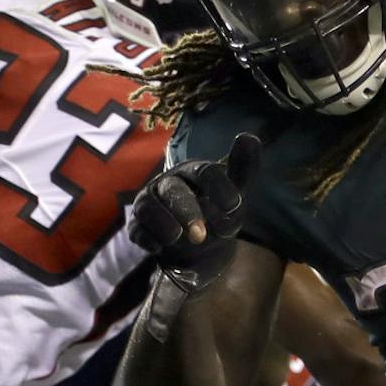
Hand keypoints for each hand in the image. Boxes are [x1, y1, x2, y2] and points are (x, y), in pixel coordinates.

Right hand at [127, 133, 261, 283]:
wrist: (202, 244)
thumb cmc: (219, 210)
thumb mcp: (237, 193)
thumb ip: (244, 168)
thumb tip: (249, 137)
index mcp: (195, 172)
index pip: (204, 172)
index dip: (218, 187)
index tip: (233, 205)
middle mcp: (170, 183)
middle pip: (173, 190)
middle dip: (186, 211)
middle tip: (200, 235)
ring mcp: (152, 202)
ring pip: (147, 206)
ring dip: (161, 222)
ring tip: (176, 239)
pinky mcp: (139, 224)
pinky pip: (136, 228)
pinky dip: (147, 237)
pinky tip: (160, 248)